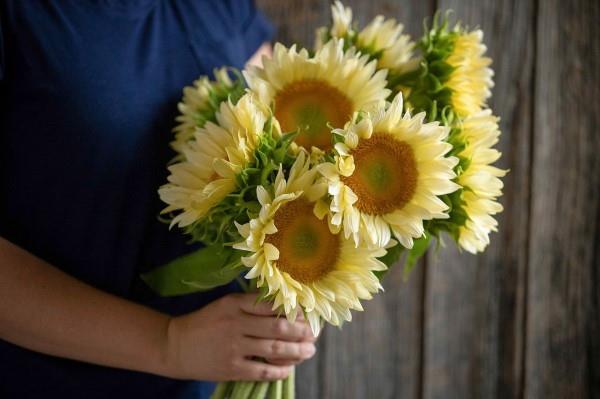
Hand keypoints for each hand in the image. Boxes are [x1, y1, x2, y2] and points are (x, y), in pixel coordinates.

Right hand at [163, 293, 317, 381]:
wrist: (175, 345)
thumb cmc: (205, 322)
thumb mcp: (225, 304)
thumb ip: (251, 304)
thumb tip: (284, 307)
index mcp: (235, 304)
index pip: (272, 306)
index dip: (294, 311)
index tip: (307, 315)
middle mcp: (236, 323)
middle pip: (278, 327)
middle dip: (301, 332)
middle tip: (314, 335)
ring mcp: (234, 347)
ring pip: (275, 349)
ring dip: (297, 351)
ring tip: (309, 352)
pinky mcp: (231, 368)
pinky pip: (263, 370)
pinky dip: (280, 370)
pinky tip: (289, 368)